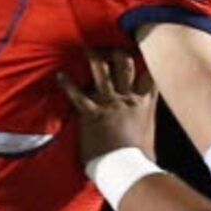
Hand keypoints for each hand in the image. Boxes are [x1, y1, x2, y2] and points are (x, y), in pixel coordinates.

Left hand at [59, 49, 157, 165]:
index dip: (148, 57)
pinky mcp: (92, 114)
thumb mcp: (149, 140)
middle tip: (112, 42)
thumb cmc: (139, 160)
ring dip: (94, 58)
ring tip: (87, 48)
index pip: (150, 73)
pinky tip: (60, 75)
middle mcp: (128, 98)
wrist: (126, 168)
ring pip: (102, 72)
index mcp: (145, 104)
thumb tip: (151, 140)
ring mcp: (109, 103)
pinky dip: (67, 85)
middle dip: (118, 50)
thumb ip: (147, 129)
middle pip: (125, 64)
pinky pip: (77, 95)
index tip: (143, 46)